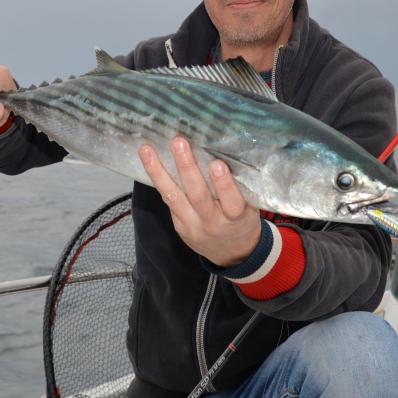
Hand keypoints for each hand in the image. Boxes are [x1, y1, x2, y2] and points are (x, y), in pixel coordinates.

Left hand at [139, 137, 261, 267]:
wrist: (232, 255)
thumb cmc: (242, 222)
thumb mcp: (250, 209)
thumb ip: (239, 188)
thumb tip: (223, 153)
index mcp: (236, 219)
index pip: (232, 203)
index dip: (224, 184)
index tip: (217, 164)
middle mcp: (213, 224)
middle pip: (198, 196)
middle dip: (186, 167)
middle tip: (178, 143)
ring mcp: (192, 227)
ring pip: (173, 198)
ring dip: (158, 172)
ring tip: (146, 151)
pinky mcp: (179, 227)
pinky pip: (169, 201)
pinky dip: (159, 180)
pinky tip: (149, 162)